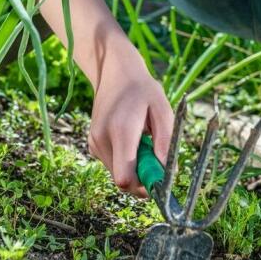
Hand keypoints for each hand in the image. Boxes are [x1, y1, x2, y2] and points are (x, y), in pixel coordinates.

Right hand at [88, 49, 173, 196]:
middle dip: (142, 177)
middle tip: (154, 155)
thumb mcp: (163, 110)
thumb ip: (166, 142)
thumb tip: (167, 173)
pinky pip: (113, 164)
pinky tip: (131, 139)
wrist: (114, 72)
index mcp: (120, 132)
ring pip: (118, 173)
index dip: (143, 186)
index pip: (125, 178)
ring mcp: (94, 143)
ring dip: (134, 166)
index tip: (158, 178)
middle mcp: (102, 140)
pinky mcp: (93, 144)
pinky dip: (125, 159)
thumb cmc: (143, 90)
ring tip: (143, 141)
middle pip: (123, 180)